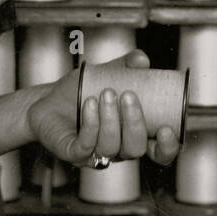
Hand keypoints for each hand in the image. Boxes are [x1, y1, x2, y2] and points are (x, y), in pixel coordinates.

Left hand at [28, 50, 180, 166]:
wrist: (47, 98)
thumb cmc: (81, 91)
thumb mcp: (106, 73)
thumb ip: (126, 66)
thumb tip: (142, 60)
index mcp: (133, 135)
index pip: (159, 153)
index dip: (168, 147)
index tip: (167, 129)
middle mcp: (118, 149)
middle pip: (136, 149)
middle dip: (135, 123)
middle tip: (127, 95)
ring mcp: (95, 154)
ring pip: (111, 148)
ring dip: (110, 120)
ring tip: (104, 93)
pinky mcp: (73, 154)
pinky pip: (86, 146)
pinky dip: (90, 125)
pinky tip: (88, 104)